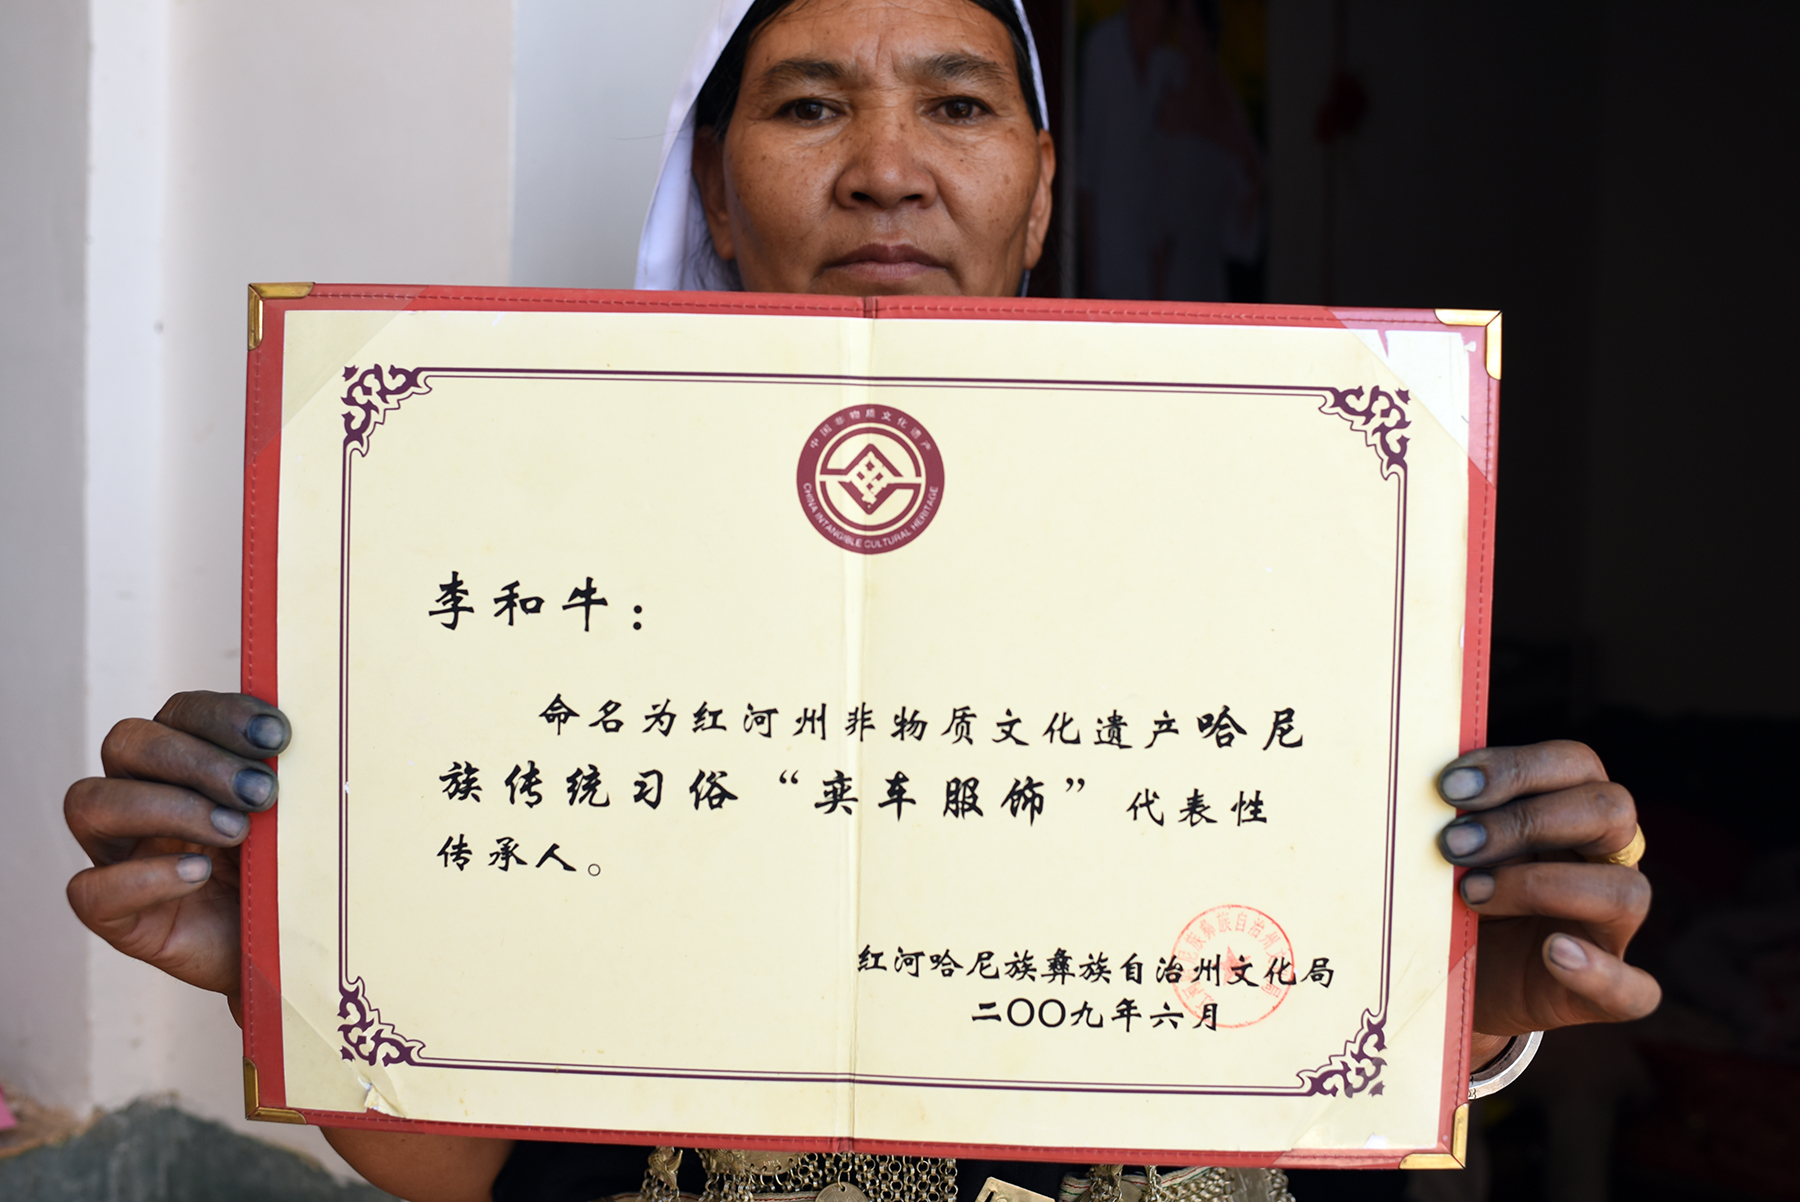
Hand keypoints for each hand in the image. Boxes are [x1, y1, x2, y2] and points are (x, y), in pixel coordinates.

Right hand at [64, 691, 289, 1010]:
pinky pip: (89, 889)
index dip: (222, 715)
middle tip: (262, 793)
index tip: (279, 737)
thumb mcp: (299, 817)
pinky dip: (143, 877)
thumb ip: (293, 776)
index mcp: (183, 761)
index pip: (179, 712)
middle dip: (198, 760)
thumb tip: (306, 738)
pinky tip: (198, 874)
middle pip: (127, 743)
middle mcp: (140, 797)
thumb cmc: (292, 871)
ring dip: (169, 808)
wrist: (292, 951)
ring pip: (90, 803)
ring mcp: (120, 854)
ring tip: (237, 832)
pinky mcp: (114, 915)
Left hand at [1437, 741, 1659, 1065]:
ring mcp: (1611, 928)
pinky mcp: (1607, 991)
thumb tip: (1418, 790)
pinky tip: (1553, 954)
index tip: (1448, 786)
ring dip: (1543, 887)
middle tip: (1451, 844)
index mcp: (1570, 812)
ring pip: (1625, 891)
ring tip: (1470, 894)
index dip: (1518, 767)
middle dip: (1526, 820)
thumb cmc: (1453, 897)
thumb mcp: (1450, 854)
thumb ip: (1453, 820)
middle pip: (1610, 810)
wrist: (1453, 980)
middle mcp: (1604, 861)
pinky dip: (1597, 971)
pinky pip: (1635, 989)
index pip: (1576, 764)